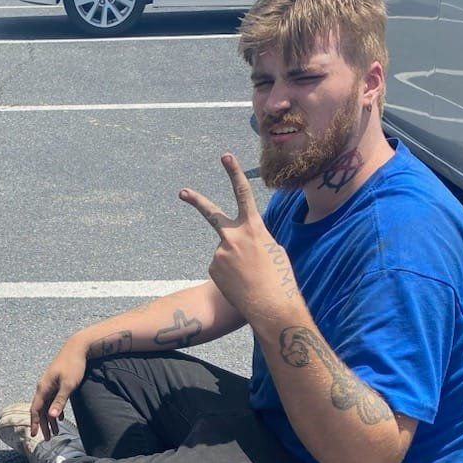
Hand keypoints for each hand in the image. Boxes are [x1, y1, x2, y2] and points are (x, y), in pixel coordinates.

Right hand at [30, 339, 86, 438]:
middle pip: (40, 409)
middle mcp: (43, 386)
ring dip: (50, 418)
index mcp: (43, 388)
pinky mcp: (56, 381)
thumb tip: (51, 416)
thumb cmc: (73, 365)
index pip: (35, 409)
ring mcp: (49, 384)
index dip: (35, 423)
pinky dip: (55, 409)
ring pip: (47, 405)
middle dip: (43, 425)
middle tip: (48, 439)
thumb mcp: (68, 385)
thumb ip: (59, 401)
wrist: (77, 347)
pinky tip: (59, 417)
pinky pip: (52, 399)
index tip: (35, 435)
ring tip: (56, 431)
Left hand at [180, 154, 300, 322]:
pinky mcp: (213, 267)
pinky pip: (220, 267)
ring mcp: (220, 252)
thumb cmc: (280, 278)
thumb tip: (244, 240)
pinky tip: (240, 284)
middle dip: (196, 200)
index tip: (225, 156)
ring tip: (249, 277)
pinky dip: (229, 274)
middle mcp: (233, 236)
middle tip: (182, 192)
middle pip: (212, 213)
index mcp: (254, 227)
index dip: (233, 173)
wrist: (271, 306)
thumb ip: (257, 238)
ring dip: (235, 263)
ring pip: (225, 252)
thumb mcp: (275, 250)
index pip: (243, 193)